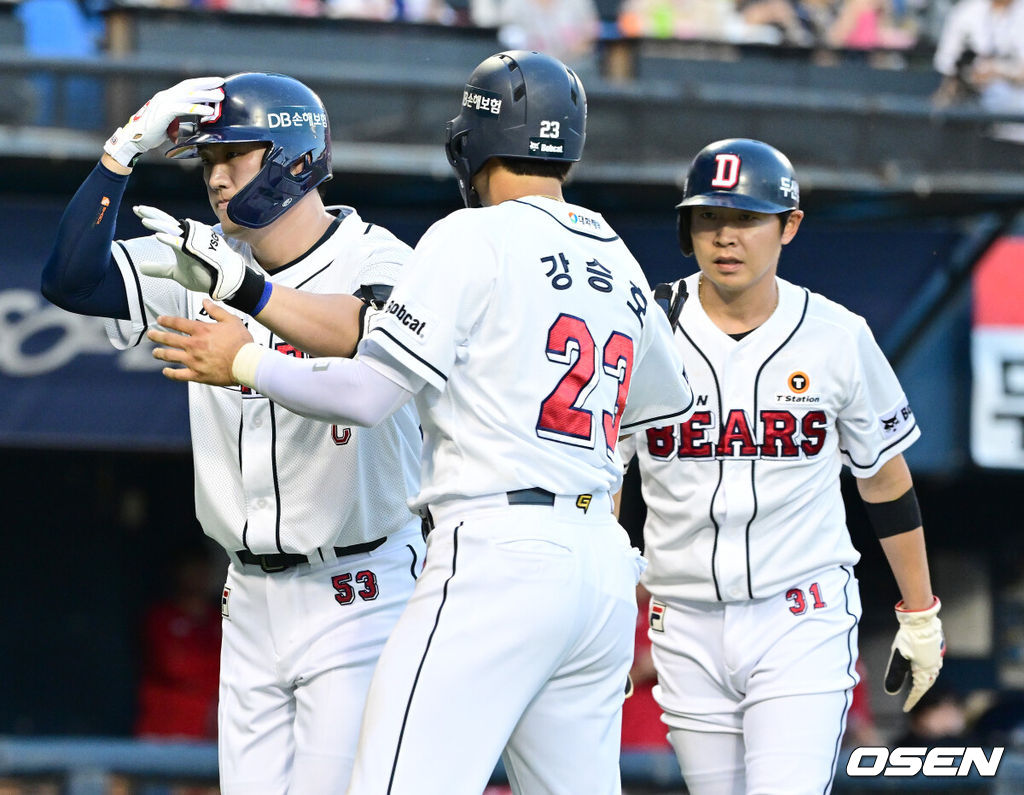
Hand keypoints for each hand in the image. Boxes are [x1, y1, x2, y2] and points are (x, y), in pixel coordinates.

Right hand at [104, 77, 223, 167]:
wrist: (136, 139)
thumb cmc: (154, 133)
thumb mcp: (173, 125)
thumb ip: (185, 122)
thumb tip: (199, 124)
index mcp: (168, 97)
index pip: (187, 86)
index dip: (202, 83)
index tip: (216, 82)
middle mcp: (166, 96)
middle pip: (189, 86)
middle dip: (206, 84)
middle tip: (221, 83)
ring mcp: (164, 102)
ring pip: (188, 95)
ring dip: (205, 95)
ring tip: (220, 97)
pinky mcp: (164, 111)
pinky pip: (184, 108)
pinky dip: (198, 108)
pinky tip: (209, 111)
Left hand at [135, 206, 264, 310]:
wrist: (223, 282)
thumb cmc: (203, 274)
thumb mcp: (175, 273)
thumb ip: (159, 269)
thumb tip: (140, 267)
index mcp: (182, 239)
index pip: (165, 224)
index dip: (151, 216)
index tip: (137, 211)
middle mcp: (188, 236)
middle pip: (167, 221)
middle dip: (152, 214)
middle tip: (137, 208)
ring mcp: (194, 242)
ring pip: (174, 229)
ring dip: (159, 224)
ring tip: (144, 220)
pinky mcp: (198, 250)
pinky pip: (181, 243)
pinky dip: (170, 239)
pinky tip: (157, 236)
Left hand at [147, 299, 253, 385]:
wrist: (246, 363)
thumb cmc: (241, 343)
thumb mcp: (231, 320)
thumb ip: (216, 310)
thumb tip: (205, 301)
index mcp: (201, 331)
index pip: (178, 323)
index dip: (167, 321)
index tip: (160, 320)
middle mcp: (194, 345)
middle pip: (169, 339)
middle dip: (157, 336)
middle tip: (151, 334)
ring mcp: (193, 361)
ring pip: (170, 356)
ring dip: (160, 353)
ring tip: (155, 352)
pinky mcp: (197, 375)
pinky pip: (179, 375)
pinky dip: (170, 373)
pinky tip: (166, 371)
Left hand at [884, 596, 944, 711]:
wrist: (921, 620)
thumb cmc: (909, 639)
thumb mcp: (898, 657)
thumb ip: (895, 675)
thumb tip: (890, 692)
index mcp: (926, 670)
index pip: (919, 690)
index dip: (911, 700)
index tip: (905, 709)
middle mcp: (934, 665)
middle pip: (927, 683)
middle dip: (919, 691)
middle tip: (911, 698)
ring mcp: (937, 656)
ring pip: (931, 673)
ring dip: (924, 680)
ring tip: (917, 685)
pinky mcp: (936, 648)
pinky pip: (932, 663)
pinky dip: (926, 669)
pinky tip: (921, 667)